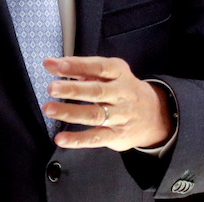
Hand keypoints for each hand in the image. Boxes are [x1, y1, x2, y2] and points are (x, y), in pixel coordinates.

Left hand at [43, 56, 172, 151]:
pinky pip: (96, 138)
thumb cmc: (120, 88)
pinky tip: (61, 139)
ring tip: (50, 109)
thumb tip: (49, 64)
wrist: (154, 114)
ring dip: (70, 112)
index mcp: (118, 72)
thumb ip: (78, 69)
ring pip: (95, 115)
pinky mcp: (117, 135)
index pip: (98, 67)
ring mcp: (120, 115)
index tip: (59, 65)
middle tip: (52, 88)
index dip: (79, 66)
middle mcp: (121, 93)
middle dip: (73, 89)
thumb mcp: (107, 73)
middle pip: (97, 91)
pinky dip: (78, 139)